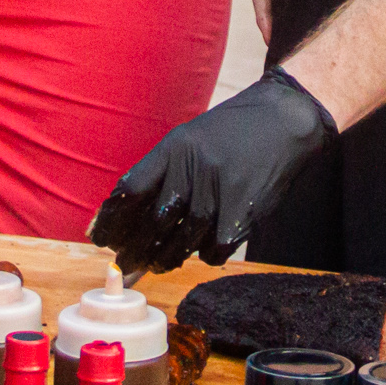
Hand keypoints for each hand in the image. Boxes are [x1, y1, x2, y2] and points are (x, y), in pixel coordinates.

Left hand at [88, 69, 337, 276]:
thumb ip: (158, 174)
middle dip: (134, 250)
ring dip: (166, 259)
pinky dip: (206, 255)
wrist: (285, 121)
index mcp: (175, 148)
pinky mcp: (243, 212)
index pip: (130, 190)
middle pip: (152, 223)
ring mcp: (219, 192)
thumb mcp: (190, 140)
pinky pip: (213, 250)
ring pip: (180, 243)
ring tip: (160, 263)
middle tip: (127, 262)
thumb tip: (117, 216)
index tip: (100, 239)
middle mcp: (193, 168)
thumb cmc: (231, 134)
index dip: (111, 221)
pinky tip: (205, 248)